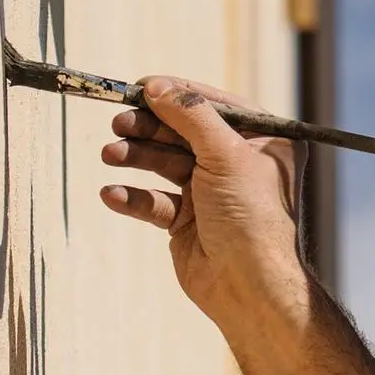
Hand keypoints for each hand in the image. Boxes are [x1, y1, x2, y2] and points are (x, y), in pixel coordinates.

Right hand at [99, 78, 307, 338]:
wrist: (249, 288)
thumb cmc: (251, 217)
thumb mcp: (225, 154)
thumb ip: (190, 116)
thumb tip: (156, 86)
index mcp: (264, 141)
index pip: (215, 105)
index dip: (177, 95)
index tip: (141, 86)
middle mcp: (239, 163)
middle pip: (184, 133)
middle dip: (149, 128)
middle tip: (118, 122)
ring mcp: (211, 193)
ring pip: (165, 164)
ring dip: (136, 157)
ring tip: (110, 154)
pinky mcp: (187, 221)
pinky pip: (155, 201)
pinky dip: (133, 197)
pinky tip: (112, 195)